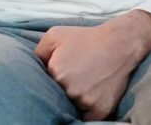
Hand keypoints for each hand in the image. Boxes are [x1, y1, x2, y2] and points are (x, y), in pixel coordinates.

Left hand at [33, 11, 150, 120]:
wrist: (118, 44)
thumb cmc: (85, 38)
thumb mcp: (54, 35)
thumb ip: (37, 53)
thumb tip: (31, 68)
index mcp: (55, 72)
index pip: (43, 85)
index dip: (49, 81)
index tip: (56, 75)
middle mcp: (69, 89)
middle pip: (57, 97)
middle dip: (60, 90)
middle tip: (72, 78)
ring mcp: (86, 101)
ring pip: (71, 107)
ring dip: (73, 100)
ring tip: (83, 84)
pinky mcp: (100, 110)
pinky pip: (86, 118)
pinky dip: (85, 111)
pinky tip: (89, 96)